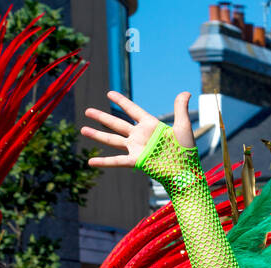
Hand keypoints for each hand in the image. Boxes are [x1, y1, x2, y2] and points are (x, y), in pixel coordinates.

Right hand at [81, 90, 195, 168]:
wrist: (186, 171)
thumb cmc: (186, 150)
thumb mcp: (183, 126)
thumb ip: (181, 109)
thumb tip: (186, 92)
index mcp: (150, 126)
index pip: (133, 110)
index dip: (121, 102)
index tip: (109, 93)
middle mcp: (140, 136)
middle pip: (117, 124)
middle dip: (102, 117)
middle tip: (87, 111)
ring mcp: (136, 149)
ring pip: (113, 140)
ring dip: (97, 135)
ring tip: (83, 129)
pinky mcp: (136, 161)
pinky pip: (117, 161)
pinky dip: (104, 162)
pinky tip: (90, 162)